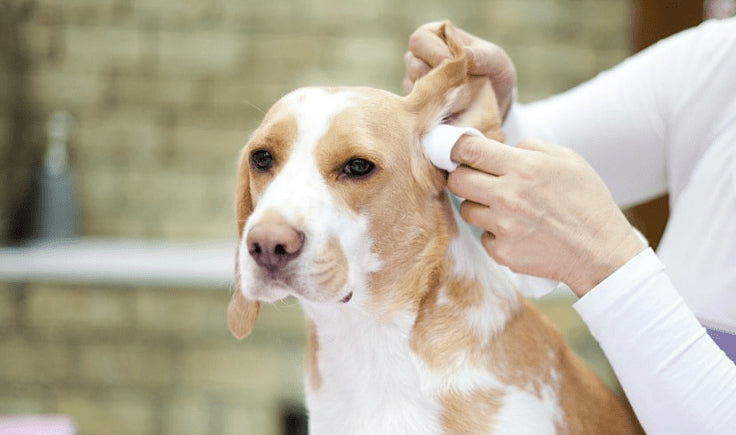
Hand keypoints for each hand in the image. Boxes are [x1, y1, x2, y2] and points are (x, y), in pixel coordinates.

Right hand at [403, 22, 515, 119]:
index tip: (451, 63)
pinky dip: (436, 111)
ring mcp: (415, 83)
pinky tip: (453, 110)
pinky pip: (420, 110)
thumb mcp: (495, 60)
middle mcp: (418, 58)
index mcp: (433, 36)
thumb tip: (465, 54)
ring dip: (438, 95)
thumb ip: (483, 56)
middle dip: (436, 76)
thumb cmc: (492, 72)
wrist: (493, 103)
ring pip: (415, 89)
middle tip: (458, 85)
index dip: (434, 52)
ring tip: (461, 97)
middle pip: (413, 65)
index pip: (420, 40)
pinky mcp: (417, 105)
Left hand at [447, 136, 646, 295]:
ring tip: (506, 208)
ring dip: (479, 206)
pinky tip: (518, 231)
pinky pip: (483, 236)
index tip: (456, 152)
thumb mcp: (568, 160)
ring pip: (466, 209)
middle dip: (463, 177)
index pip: (470, 150)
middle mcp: (508, 196)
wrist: (601, 252)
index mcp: (524, 167)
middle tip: (477, 181)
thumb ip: (530, 147)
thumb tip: (500, 148)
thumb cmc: (587, 202)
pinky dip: (495, 233)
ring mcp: (503, 226)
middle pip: (457, 181)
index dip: (456, 149)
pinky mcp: (502, 252)